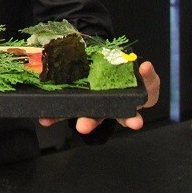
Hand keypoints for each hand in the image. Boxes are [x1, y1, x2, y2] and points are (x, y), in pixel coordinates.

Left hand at [39, 61, 160, 132]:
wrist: (111, 68)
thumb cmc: (130, 81)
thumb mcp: (144, 79)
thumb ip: (148, 76)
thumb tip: (147, 66)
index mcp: (121, 106)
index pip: (128, 115)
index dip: (131, 119)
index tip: (135, 123)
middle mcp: (102, 108)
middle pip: (95, 117)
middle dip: (88, 122)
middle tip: (82, 126)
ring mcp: (86, 104)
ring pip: (74, 113)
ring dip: (61, 117)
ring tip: (49, 120)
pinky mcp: (73, 98)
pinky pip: (62, 107)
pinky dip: (52, 113)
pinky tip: (43, 118)